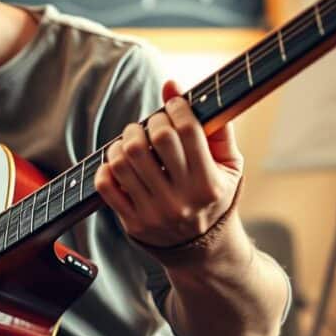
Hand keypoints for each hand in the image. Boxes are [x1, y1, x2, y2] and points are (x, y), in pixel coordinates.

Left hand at [95, 79, 243, 247]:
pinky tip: (120, 163)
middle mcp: (181, 200)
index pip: (186, 130)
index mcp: (209, 184)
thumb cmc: (215, 195)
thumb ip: (214, 125)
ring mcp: (154, 213)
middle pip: (155, 140)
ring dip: (125, 140)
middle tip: (152, 125)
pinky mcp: (132, 223)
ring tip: (134, 141)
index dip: (176, 107)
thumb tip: (172, 84)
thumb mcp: (229, 165)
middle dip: (151, 122)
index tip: (174, 106)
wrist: (202, 251)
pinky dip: (108, 166)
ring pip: (126, 159)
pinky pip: (106, 185)